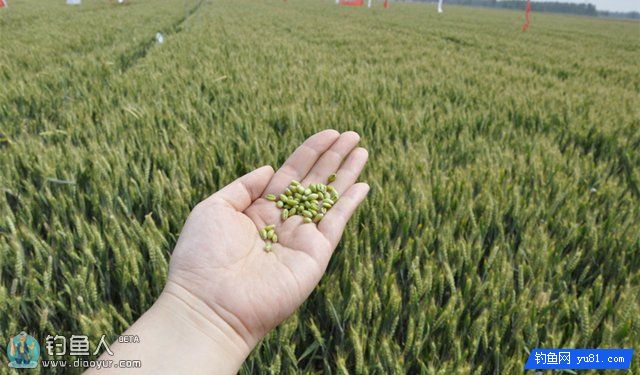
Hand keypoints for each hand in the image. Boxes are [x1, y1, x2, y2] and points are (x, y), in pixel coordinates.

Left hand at [166, 130, 368, 351]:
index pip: (291, 173)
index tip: (329, 133)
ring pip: (330, 199)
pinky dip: (350, 204)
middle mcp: (283, 222)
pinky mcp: (315, 256)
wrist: (210, 304)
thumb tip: (270, 168)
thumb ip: (244, 186)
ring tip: (362, 150)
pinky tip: (363, 185)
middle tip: (353, 134)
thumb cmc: (203, 257)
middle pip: (314, 182)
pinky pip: (336, 224)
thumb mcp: (214, 209)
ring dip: (347, 175)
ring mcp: (300, 239)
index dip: (310, 152)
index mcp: (259, 210)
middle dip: (333, 158)